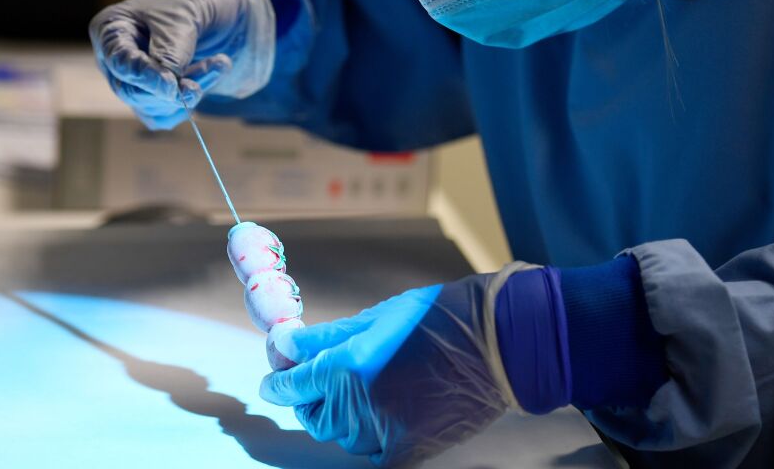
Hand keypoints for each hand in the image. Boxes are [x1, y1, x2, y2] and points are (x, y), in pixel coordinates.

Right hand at [89, 0, 275, 129]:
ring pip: (151, 107)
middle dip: (174, 87)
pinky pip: (165, 115)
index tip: (173, 84)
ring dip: (190, 92)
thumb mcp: (181, 16)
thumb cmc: (189, 0)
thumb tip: (168, 87)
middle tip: (216, 66)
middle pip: (132, 91)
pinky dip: (191, 103)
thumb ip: (171, 50)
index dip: (146, 76)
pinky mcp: (152, 97)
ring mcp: (131, 81)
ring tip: (221, 63)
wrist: (211, 1)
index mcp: (111, 30)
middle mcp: (114, 60)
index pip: (120, 62)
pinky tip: (213, 74)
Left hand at [259, 275, 511, 466]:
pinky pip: (374, 455)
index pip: (288, 386)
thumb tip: (285, 347)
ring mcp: (383, 434)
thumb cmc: (437, 319)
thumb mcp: (374, 317)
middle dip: (310, 397)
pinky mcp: (408, 451)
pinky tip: (384, 416)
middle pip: (312, 415)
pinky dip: (372, 439)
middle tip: (321, 378)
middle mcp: (357, 407)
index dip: (279, 380)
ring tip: (365, 389)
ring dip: (342, 416)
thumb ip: (325, 339)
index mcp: (344, 368)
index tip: (278, 375)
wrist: (495, 342)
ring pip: (342, 436)